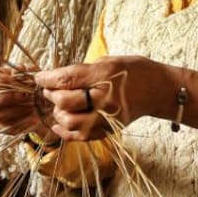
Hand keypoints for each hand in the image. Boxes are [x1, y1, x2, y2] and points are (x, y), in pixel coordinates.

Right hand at [0, 65, 49, 137]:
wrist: (42, 104)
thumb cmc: (32, 85)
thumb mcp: (30, 74)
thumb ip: (24, 72)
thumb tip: (18, 71)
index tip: (11, 79)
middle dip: (2, 97)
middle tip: (22, 95)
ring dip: (15, 110)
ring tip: (32, 106)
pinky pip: (5, 128)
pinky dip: (22, 123)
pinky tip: (34, 118)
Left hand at [34, 56, 166, 141]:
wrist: (158, 90)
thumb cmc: (134, 71)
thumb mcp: (109, 60)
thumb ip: (83, 70)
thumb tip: (56, 77)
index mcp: (105, 75)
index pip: (67, 79)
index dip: (47, 79)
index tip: (39, 77)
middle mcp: (105, 98)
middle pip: (65, 101)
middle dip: (51, 95)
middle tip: (49, 90)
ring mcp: (108, 117)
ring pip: (70, 122)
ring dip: (58, 113)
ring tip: (59, 105)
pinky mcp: (109, 130)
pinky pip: (80, 136)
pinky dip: (65, 132)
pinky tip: (59, 124)